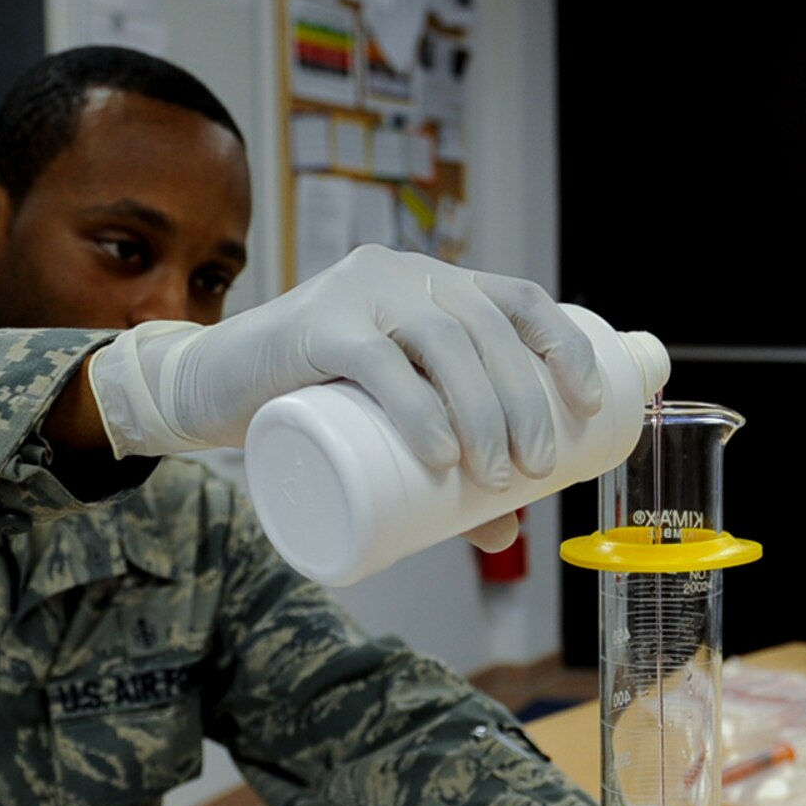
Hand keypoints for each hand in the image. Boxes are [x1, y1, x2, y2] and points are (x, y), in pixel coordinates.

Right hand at [85, 247, 602, 494]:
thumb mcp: (388, 433)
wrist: (214, 388)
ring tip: (493, 476)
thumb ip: (446, 476)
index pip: (518, 299)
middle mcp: (405, 275)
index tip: (591, 406)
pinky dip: (413, 407)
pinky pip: (375, 360)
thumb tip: (508, 531)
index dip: (563, 346)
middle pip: (486, 329)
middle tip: (534, 469)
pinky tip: (438, 451)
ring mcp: (358, 292)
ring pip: (441, 342)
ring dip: (481, 410)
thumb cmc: (314, 408)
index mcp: (435, 286)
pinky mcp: (313, 325)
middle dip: (524, 401)